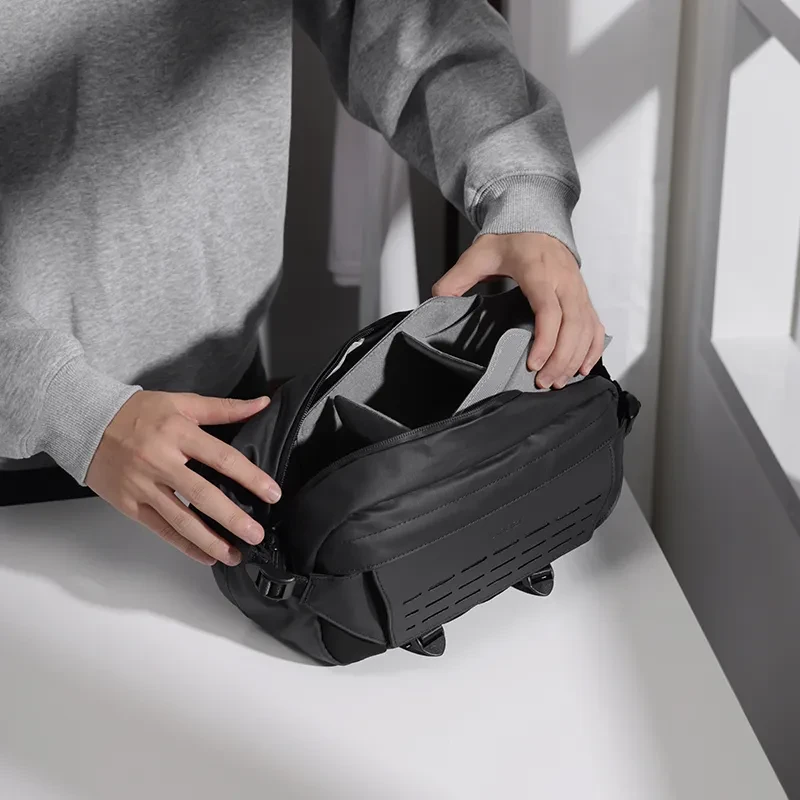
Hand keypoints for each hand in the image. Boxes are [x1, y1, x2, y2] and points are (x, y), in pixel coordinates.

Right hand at [86, 391, 280, 565]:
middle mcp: (161, 461)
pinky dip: (184, 545)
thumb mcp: (181, 402)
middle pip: (203, 494)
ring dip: (210, 540)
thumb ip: (224, 408)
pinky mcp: (129, 504)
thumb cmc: (137, 412)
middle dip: (232, 517)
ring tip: (234, 554)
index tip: (272, 493)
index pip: (223, 458)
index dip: (250, 477)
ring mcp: (143, 486)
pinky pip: (160, 529)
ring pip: (180, 519)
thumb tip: (261, 404)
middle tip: (256, 534)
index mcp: (178, 433)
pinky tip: (205, 555)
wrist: (85, 421)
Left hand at [433, 232, 604, 388]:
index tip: (533, 364)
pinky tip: (582, 368)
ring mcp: (578, 288)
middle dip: (561, 359)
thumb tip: (438, 302)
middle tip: (544, 383)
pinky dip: (593, 348)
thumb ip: (455, 280)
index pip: (549, 311)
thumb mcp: (476, 254)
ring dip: (575, 358)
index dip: (544, 341)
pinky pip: (596, 325)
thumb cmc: (509, 238)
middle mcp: (563, 280)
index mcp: (538, 270)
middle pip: (573, 325)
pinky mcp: (584, 296)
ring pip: (587, 328)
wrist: (535, 217)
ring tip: (558, 381)